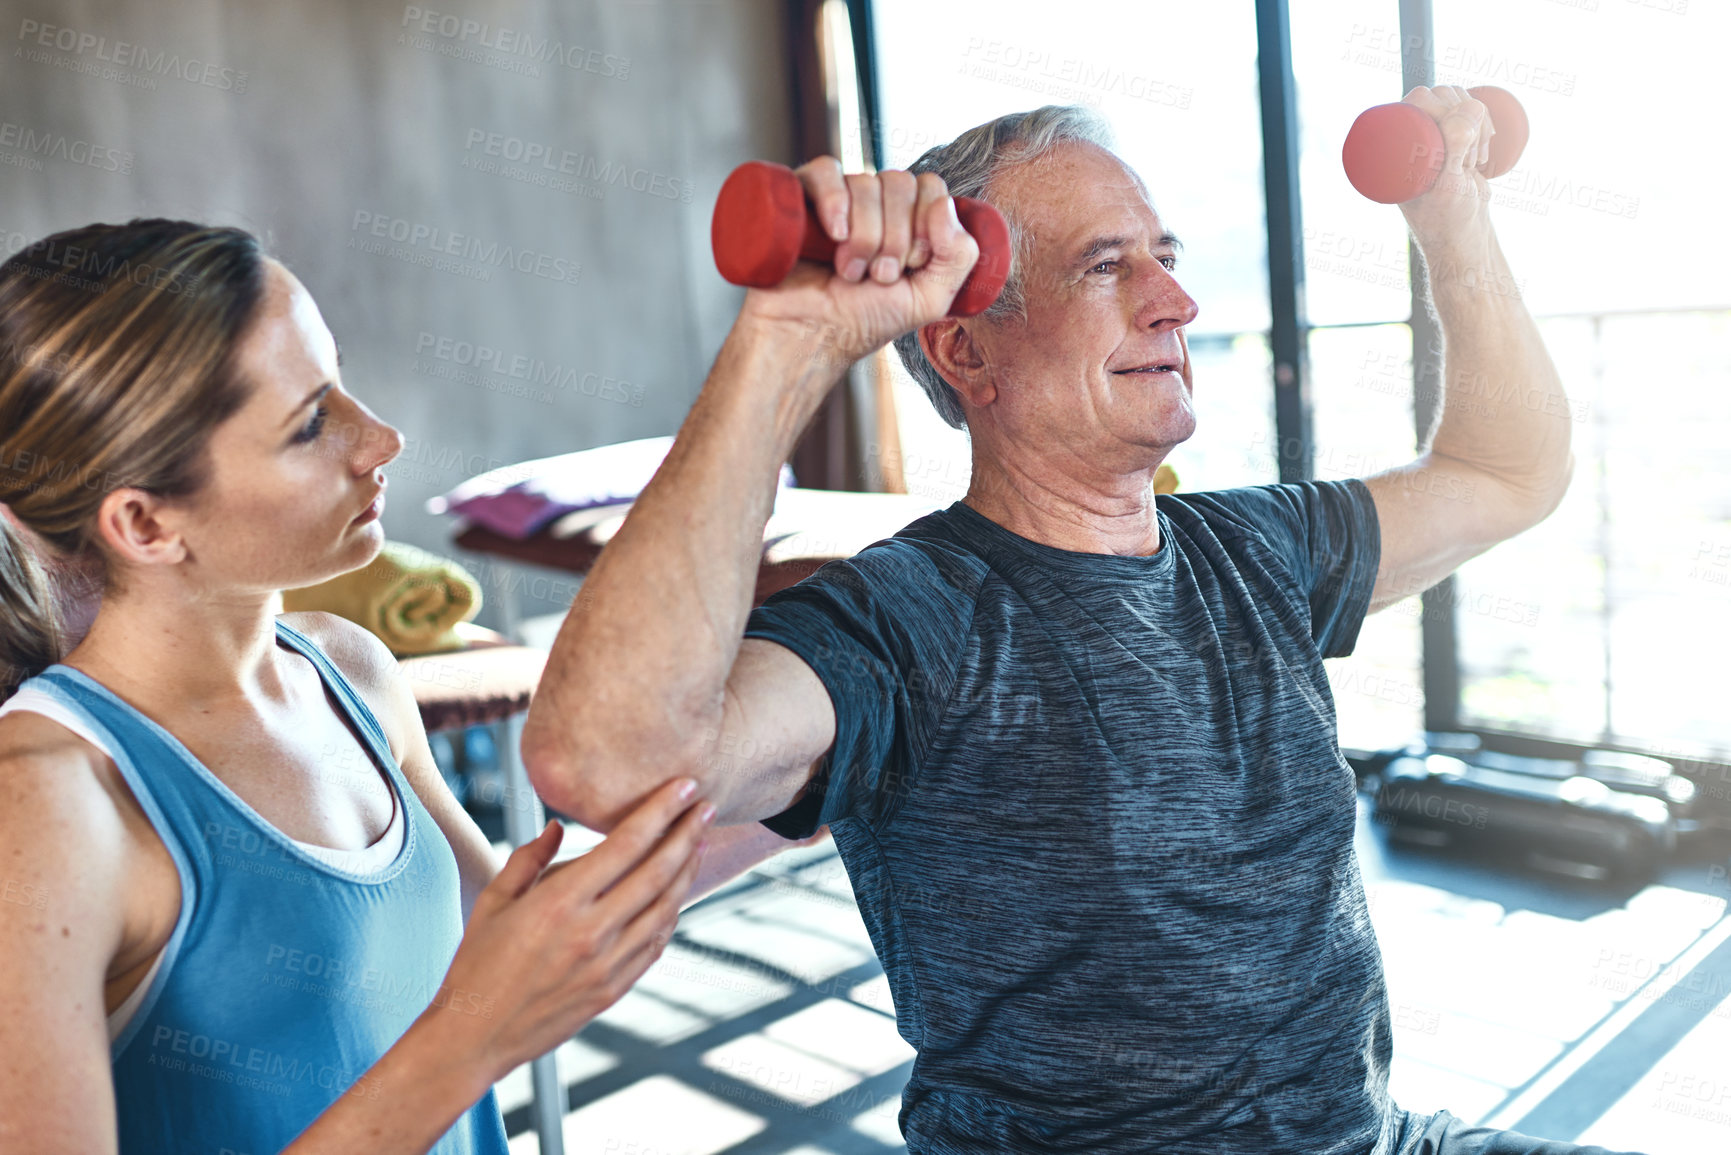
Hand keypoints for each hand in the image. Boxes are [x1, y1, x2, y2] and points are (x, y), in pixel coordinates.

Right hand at [429, 776, 714, 1083]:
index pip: (626, 844)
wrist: (475, 1035)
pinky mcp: (614, 989)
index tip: (685, 787)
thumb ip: (530, 859)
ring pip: (665, 908)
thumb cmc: (477, 963)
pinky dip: (671, 914)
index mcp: (559, 902)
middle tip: (709, 807)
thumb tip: (559, 826)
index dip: (661, 811)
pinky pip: (655, 943)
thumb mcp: (494, 900)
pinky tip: (675, 894)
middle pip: (657, 871)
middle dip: (688, 834)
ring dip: (688, 871)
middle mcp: (591, 932)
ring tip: (701, 843)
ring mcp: (607, 964)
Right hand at [737, 158, 981, 367]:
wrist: (811, 336)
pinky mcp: (802, 195)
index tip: (910, 266)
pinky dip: (835, 200)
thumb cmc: (865, 320)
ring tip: (850, 273)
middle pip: (902, 182)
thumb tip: (945, 203)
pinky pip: (827, 169)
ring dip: (865, 236)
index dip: (925, 225)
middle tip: (879, 275)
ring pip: (867, 182)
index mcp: (907, 219)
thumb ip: (958, 256)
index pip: (931, 188)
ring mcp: (839, 197)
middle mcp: (875, 203)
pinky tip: (835, 234)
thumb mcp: (929, 299)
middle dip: (896, 237)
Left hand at [1397, 85, 1497, 250]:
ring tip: (1472, 162)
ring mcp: (1431, 136)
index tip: (1459, 145)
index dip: (1447, 110)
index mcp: (1391, 143)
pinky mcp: (1452, 141)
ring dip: (1478, 126)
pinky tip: (1483, 149)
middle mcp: (1407, 136)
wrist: (1463, 236)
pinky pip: (1472, 113)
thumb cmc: (1448, 216)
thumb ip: (1454, 147)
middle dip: (1466, 121)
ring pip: (1461, 101)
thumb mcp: (1450, 183)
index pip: (1420, 98)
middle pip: (1443, 95)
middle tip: (1467, 160)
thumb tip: (1468, 107)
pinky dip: (1485, 126)